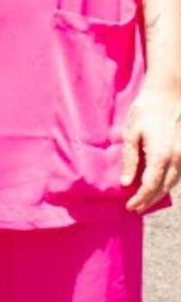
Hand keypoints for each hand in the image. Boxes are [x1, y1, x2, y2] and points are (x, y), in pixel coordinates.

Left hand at [120, 83, 180, 210]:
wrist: (168, 94)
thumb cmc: (146, 111)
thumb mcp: (131, 133)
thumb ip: (130, 159)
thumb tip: (126, 182)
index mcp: (160, 156)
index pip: (150, 187)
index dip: (140, 199)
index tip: (129, 206)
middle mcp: (176, 159)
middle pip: (163, 189)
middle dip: (149, 200)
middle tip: (135, 208)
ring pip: (173, 183)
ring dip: (159, 194)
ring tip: (145, 200)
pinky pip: (178, 174)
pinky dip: (168, 183)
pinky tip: (159, 185)